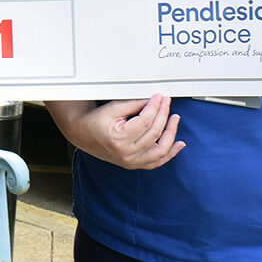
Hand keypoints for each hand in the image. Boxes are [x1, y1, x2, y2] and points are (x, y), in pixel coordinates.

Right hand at [46, 94, 182, 170]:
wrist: (83, 134)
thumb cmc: (95, 121)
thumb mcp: (113, 108)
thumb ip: (134, 104)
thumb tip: (153, 101)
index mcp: (119, 139)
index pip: (145, 121)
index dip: (155, 107)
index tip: (160, 97)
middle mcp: (126, 154)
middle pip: (154, 133)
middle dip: (163, 115)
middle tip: (166, 103)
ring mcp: (131, 162)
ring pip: (160, 150)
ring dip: (171, 134)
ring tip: (175, 119)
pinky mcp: (134, 164)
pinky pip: (157, 162)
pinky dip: (170, 153)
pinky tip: (179, 144)